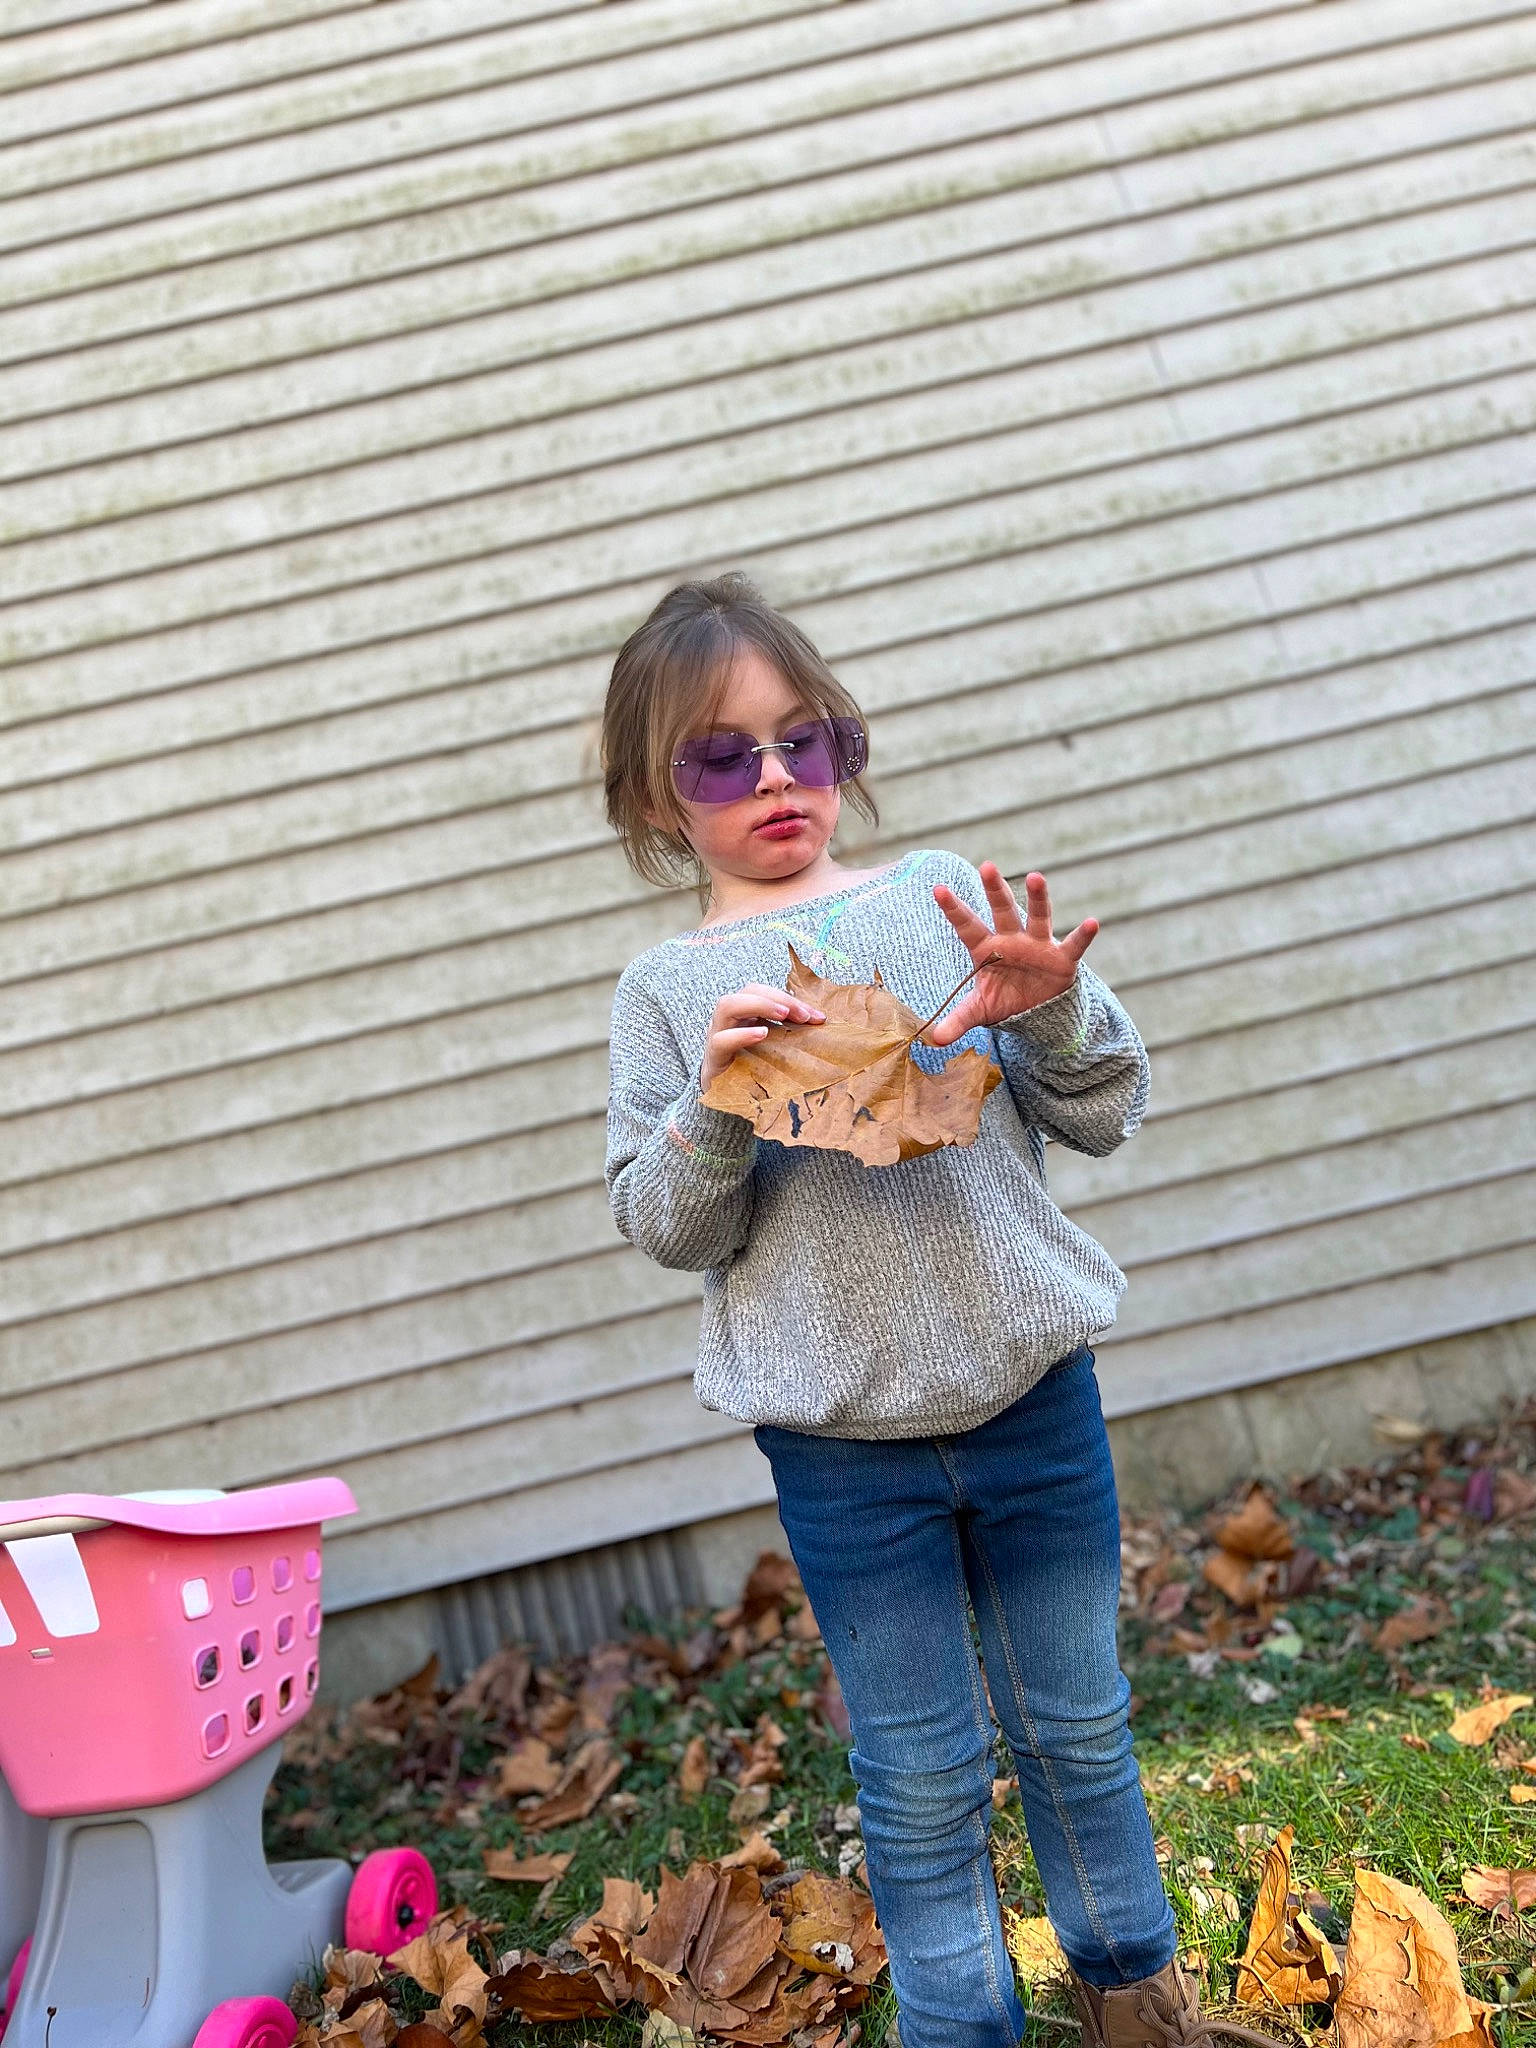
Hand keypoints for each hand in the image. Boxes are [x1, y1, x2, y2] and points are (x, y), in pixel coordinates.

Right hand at [700, 981, 825, 1091]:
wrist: (726, 1097)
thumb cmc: (752, 1071)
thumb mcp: (774, 1048)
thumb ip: (788, 1034)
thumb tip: (819, 1023)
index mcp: (746, 1014)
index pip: (765, 992)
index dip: (790, 998)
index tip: (817, 1016)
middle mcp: (729, 1020)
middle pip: (748, 991)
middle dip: (779, 998)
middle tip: (804, 1015)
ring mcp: (717, 1035)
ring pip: (727, 1006)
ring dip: (759, 1005)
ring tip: (784, 1014)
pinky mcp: (714, 1058)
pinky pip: (721, 1040)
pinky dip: (742, 1035)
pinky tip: (761, 1034)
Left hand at [927, 865, 1097, 1046]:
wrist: (1038, 1011)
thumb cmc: (1004, 1000)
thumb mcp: (980, 1011)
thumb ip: (959, 1020)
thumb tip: (933, 1039)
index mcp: (987, 948)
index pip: (967, 926)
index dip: (953, 909)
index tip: (937, 889)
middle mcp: (1012, 939)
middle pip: (1002, 910)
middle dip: (995, 890)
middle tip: (987, 866)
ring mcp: (1038, 945)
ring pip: (1038, 917)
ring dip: (1038, 898)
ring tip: (1035, 877)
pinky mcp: (1062, 959)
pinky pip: (1074, 945)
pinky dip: (1083, 935)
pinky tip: (1092, 923)